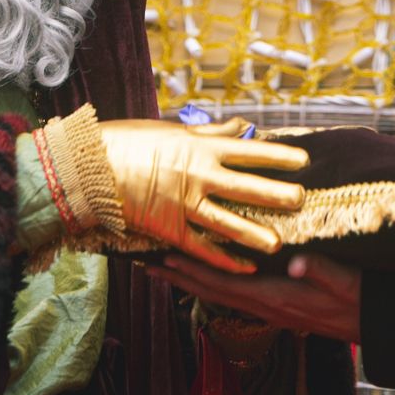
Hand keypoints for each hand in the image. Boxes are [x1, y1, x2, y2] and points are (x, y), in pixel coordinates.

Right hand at [99, 120, 308, 273]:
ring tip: (279, 243)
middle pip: (246, 187)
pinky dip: (224, 260)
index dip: (278, 157)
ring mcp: (184, 205)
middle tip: (301, 200)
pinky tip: (245, 268)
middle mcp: (198, 176)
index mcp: (200, 148)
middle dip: (277, 194)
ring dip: (255, 234)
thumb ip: (210, 132)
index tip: (303, 161)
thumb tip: (239, 126)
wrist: (91, 167)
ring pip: (228, 223)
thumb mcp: (173, 129)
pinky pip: (201, 248)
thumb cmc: (129, 141)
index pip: (249, 152)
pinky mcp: (169, 229)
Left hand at [151, 252, 361, 343]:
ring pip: (222, 294)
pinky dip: (215, 283)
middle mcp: (266, 307)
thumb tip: (294, 262)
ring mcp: (271, 310)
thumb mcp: (344, 281)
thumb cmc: (360, 300)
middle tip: (148, 264)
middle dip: (180, 278)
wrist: (375, 325)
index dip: (192, 271)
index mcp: (275, 298)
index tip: (164, 259)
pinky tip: (209, 276)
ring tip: (168, 269)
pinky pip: (237, 295)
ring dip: (193, 281)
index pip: (223, 283)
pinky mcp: (278, 308)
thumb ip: (318, 270)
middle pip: (212, 291)